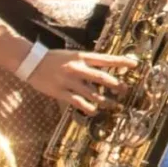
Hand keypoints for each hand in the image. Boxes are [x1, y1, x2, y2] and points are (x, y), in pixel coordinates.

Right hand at [23, 48, 141, 115]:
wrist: (32, 62)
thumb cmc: (54, 58)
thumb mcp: (72, 55)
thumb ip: (87, 62)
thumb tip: (103, 68)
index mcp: (81, 56)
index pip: (106, 59)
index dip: (121, 62)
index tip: (135, 65)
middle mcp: (77, 68)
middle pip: (102, 78)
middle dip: (116, 85)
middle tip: (126, 90)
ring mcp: (69, 81)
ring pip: (92, 93)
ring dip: (104, 100)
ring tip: (113, 105)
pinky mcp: (61, 92)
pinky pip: (78, 102)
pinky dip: (88, 108)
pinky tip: (93, 111)